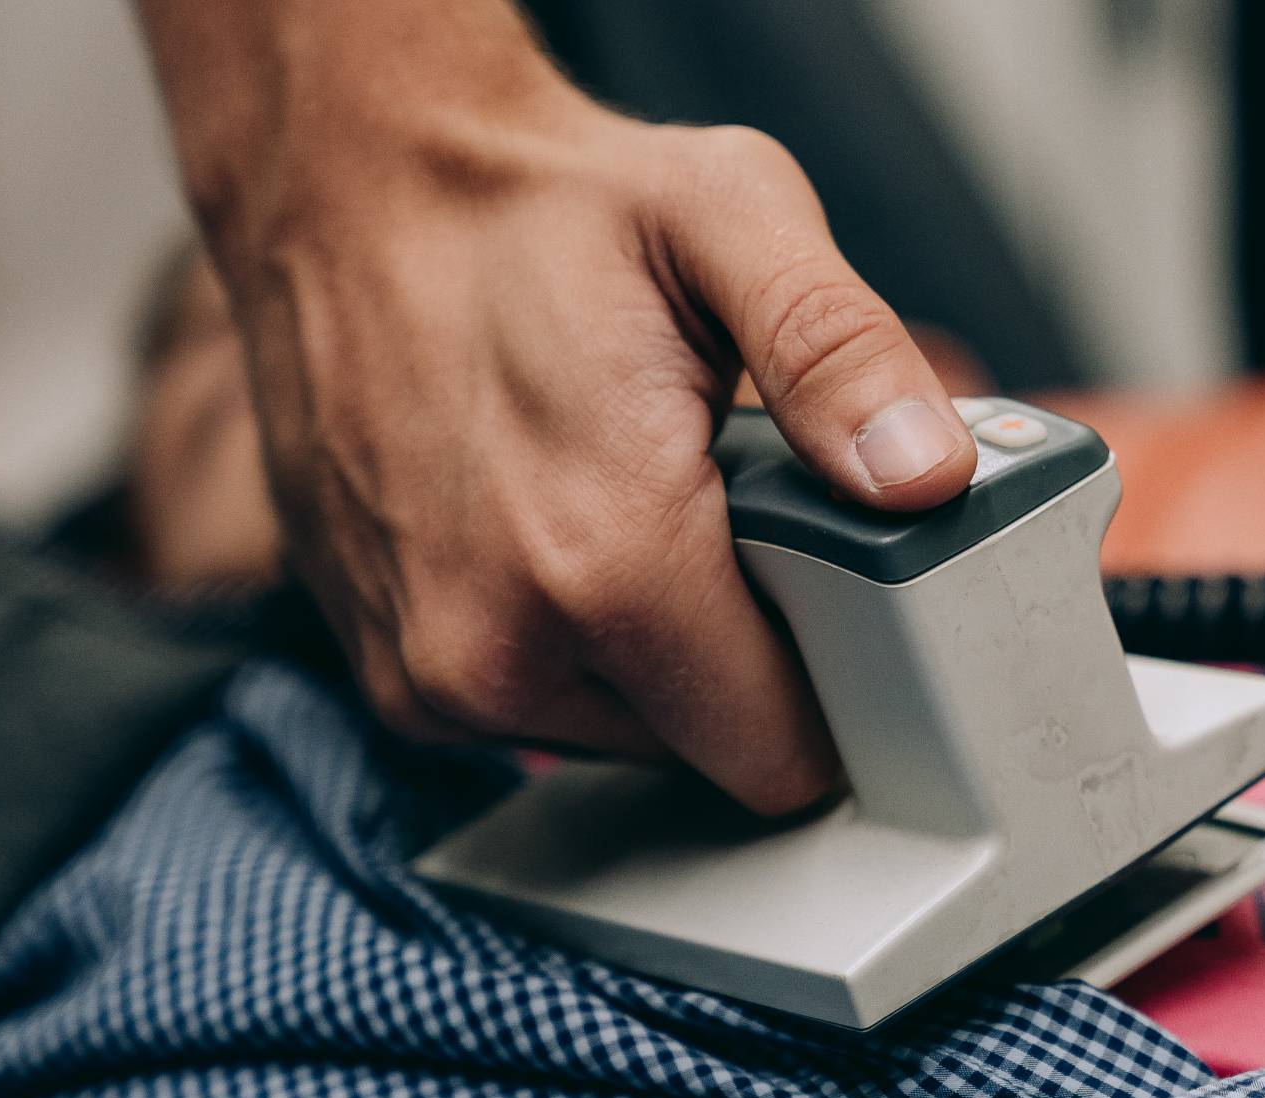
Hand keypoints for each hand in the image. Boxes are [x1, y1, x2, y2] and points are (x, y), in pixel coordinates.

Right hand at [191, 62, 975, 812]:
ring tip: (639, 502)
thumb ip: (840, 351)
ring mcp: (429, 675)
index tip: (844, 586)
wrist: (340, 179)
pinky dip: (572, 638)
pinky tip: (562, 525)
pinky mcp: (390, 672)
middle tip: (735, 509)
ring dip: (660, 645)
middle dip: (749, 649)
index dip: (839, 678)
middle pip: (709, 747)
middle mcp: (497, 650)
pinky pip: (540, 705)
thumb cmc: (534, 200)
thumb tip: (924, 474)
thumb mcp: (729, 212)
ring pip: (628, 734)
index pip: (782, 751)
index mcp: (605, 562)